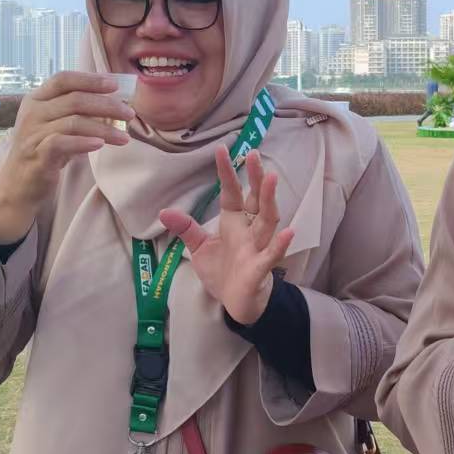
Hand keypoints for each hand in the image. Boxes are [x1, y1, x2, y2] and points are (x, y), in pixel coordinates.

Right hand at [0, 72, 134, 242]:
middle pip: (75, 99)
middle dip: (107, 105)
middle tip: (129, 113)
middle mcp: (32, 112)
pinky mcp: (36, 154)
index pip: (63, 79)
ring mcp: (32, 133)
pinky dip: (84, 142)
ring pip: (74, 122)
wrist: (19, 183)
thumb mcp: (56, 125)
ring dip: (104, 128)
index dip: (90, 79)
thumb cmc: (44, 150)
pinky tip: (100, 144)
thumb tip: (115, 102)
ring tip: (124, 137)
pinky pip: (63, 143)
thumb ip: (77, 111)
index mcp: (37, 99)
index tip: (115, 84)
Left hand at [159, 148, 294, 323]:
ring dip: (269, 200)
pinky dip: (280, 244)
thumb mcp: (200, 248)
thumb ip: (187, 229)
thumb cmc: (223, 272)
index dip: (227, 173)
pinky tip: (289, 232)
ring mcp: (257, 248)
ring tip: (272, 179)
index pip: (231, 193)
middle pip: (255, 200)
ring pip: (267, 221)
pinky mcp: (260, 269)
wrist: (236, 304)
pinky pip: (272, 255)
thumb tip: (165, 211)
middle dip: (255, 178)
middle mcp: (249, 230)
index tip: (222, 149)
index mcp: (234, 222)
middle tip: (255, 154)